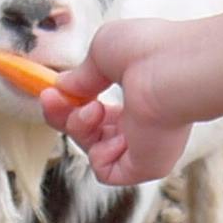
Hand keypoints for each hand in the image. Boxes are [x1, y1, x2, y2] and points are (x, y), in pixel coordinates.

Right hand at [39, 17, 194, 186]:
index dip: (69, 103)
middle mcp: (144, 122)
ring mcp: (145, 145)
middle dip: (65, 115)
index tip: (51, 92)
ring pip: (93, 149)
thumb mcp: (101, 53)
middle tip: (53, 99)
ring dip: (80, 128)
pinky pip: (106, 171)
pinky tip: (116, 133)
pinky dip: (99, 153)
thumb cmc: (147, 50)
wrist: (171, 70)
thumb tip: (63, 88)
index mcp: (140, 94)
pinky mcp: (146, 166)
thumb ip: (82, 76)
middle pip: (90, 132)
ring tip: (93, 108)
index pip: (97, 109)